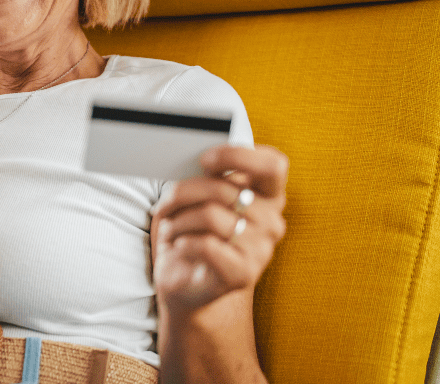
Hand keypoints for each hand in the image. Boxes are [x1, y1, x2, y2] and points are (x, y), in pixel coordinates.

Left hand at [151, 144, 287, 315]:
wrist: (185, 284)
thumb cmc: (194, 233)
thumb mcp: (201, 199)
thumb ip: (209, 179)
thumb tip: (198, 161)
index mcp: (268, 197)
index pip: (273, 165)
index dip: (238, 155)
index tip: (205, 160)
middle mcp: (271, 222)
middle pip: (222, 188)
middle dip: (183, 193)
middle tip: (166, 205)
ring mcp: (262, 250)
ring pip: (209, 214)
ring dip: (177, 221)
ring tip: (171, 229)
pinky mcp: (243, 274)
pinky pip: (205, 244)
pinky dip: (182, 242)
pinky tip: (180, 247)